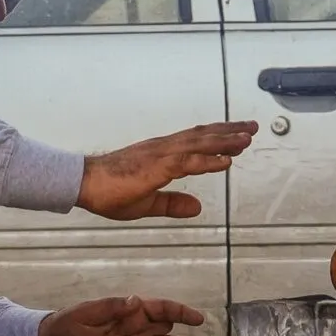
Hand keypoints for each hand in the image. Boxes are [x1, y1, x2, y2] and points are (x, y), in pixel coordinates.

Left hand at [38, 297, 215, 335]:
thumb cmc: (68, 326)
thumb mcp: (86, 313)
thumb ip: (110, 308)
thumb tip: (135, 301)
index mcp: (129, 313)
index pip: (160, 310)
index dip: (179, 312)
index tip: (197, 318)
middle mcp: (137, 330)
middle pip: (169, 329)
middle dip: (189, 332)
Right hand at [78, 122, 257, 219]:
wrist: (83, 183)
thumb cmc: (109, 191)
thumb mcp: (147, 204)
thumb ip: (172, 204)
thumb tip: (198, 208)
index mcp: (161, 155)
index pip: (195, 142)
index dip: (218, 139)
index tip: (239, 136)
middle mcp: (163, 148)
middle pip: (202, 136)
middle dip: (229, 132)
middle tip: (252, 127)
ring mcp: (160, 155)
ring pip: (199, 144)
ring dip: (225, 141)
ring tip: (246, 139)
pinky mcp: (155, 167)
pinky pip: (187, 162)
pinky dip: (209, 161)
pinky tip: (226, 162)